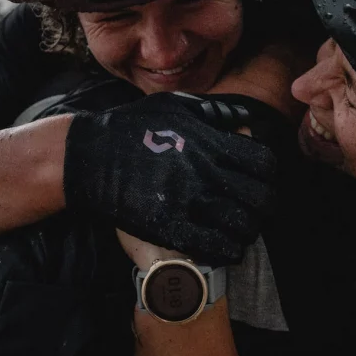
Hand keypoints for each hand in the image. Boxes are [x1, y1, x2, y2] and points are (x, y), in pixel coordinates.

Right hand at [63, 93, 276, 264]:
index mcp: (211, 142)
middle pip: (260, 198)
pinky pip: (215, 246)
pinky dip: (228, 250)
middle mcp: (206, 171)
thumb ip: (212, 113)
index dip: (267, 176)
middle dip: (263, 207)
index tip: (261, 182)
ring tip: (241, 232)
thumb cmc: (131, 127)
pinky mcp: (169, 226)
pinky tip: (226, 248)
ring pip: (243, 226)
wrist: (88, 155)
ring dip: (247, 231)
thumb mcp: (174, 106)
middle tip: (256, 211)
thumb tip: (243, 119)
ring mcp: (189, 201)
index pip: (264, 164)